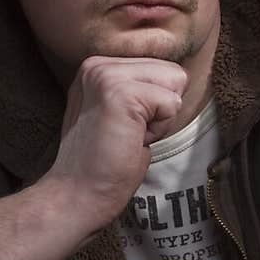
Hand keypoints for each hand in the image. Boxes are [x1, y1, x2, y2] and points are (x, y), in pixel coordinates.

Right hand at [39, 55, 187, 228]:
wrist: (79, 194)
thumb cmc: (105, 164)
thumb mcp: (121, 115)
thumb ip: (141, 90)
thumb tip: (180, 78)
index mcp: (97, 68)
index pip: (162, 67)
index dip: (156, 106)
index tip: (125, 128)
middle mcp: (97, 65)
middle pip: (173, 71)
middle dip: (162, 109)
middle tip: (129, 134)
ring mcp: (106, 75)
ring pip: (175, 82)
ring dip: (161, 119)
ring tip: (129, 136)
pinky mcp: (119, 92)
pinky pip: (171, 103)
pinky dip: (159, 130)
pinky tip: (131, 141)